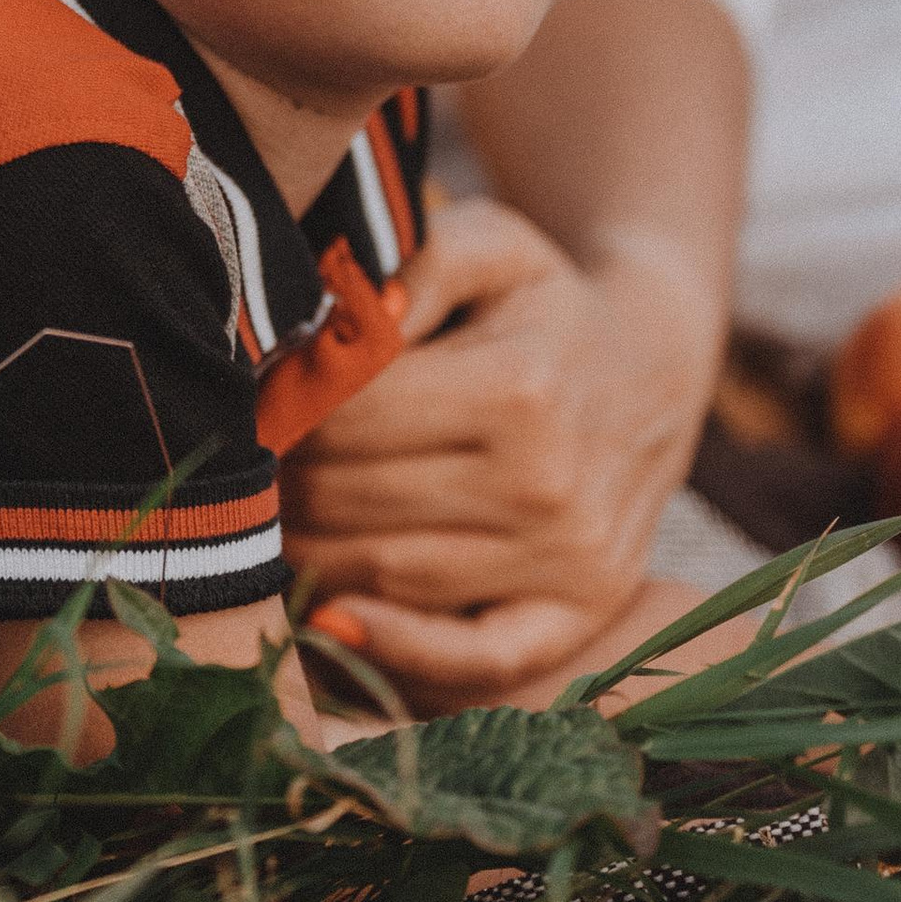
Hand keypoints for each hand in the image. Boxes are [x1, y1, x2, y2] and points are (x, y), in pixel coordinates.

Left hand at [282, 196, 724, 711]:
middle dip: (283, 479)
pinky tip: (326, 620)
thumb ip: (420, 260)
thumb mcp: (492, 246)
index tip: (254, 397)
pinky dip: (396, 647)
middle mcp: (545, 483)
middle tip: (251, 458)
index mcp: (518, 388)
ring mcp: (566, 559)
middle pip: (353, 500)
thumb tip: (350, 315)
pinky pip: (477, 656)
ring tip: (275, 512)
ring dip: (307, 549)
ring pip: (384, 572)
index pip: (348, 419)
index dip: (283, 408)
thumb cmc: (541, 306)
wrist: (649, 370)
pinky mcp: (579, 612)